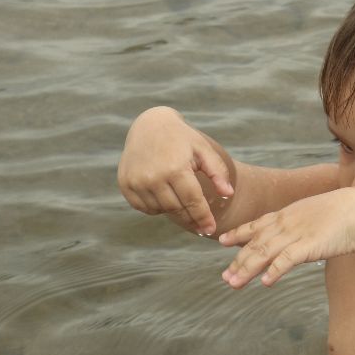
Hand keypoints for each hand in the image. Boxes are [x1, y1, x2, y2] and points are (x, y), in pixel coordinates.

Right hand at [118, 107, 234, 235]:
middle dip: (191, 219)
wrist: (149, 125)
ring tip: (182, 201)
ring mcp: (137, 181)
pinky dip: (156, 207)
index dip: (203, 218)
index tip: (210, 229)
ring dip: (174, 211)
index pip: (193, 201)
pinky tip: (164, 197)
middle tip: (202, 227)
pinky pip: (144, 208)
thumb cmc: (181, 138)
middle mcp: (153, 177)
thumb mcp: (203, 149)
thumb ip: (218, 172)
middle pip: (177, 209)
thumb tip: (228, 194)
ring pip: (161, 210)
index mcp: (175, 167)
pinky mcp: (125, 184)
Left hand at [218, 188, 354, 287]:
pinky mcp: (309, 245)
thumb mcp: (315, 214)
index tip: (222, 242)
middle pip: (256, 244)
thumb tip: (294, 236)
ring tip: (233, 284)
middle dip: (238, 261)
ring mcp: (297, 234)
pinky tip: (265, 282)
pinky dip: (274, 271)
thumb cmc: (345, 212)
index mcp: (288, 214)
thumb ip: (301, 224)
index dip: (239, 234)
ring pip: (264, 253)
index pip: (257, 225)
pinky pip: (287, 259)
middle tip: (225, 277)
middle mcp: (287, 223)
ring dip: (247, 270)